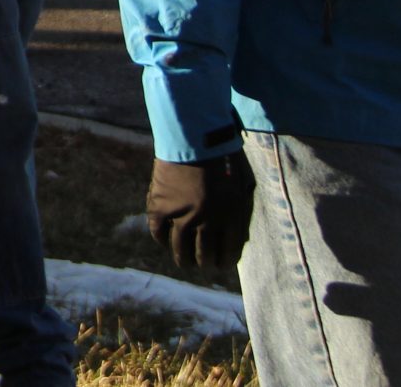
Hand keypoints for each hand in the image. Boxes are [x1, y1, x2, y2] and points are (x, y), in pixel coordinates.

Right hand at [146, 154, 254, 269]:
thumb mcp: (242, 184)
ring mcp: (182, 214)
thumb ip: (239, 209)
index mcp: (231, 215)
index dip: (225, 261)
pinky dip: (161, 239)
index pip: (229, 250)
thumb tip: (237, 232)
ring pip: (181, 247)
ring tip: (185, 263)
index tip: (222, 265)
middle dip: (205, 263)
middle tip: (204, 266)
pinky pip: (158, 230)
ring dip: (183, 258)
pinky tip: (165, 242)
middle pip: (204, 253)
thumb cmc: (224, 156)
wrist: (194, 136)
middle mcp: (207, 220)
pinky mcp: (161, 204)